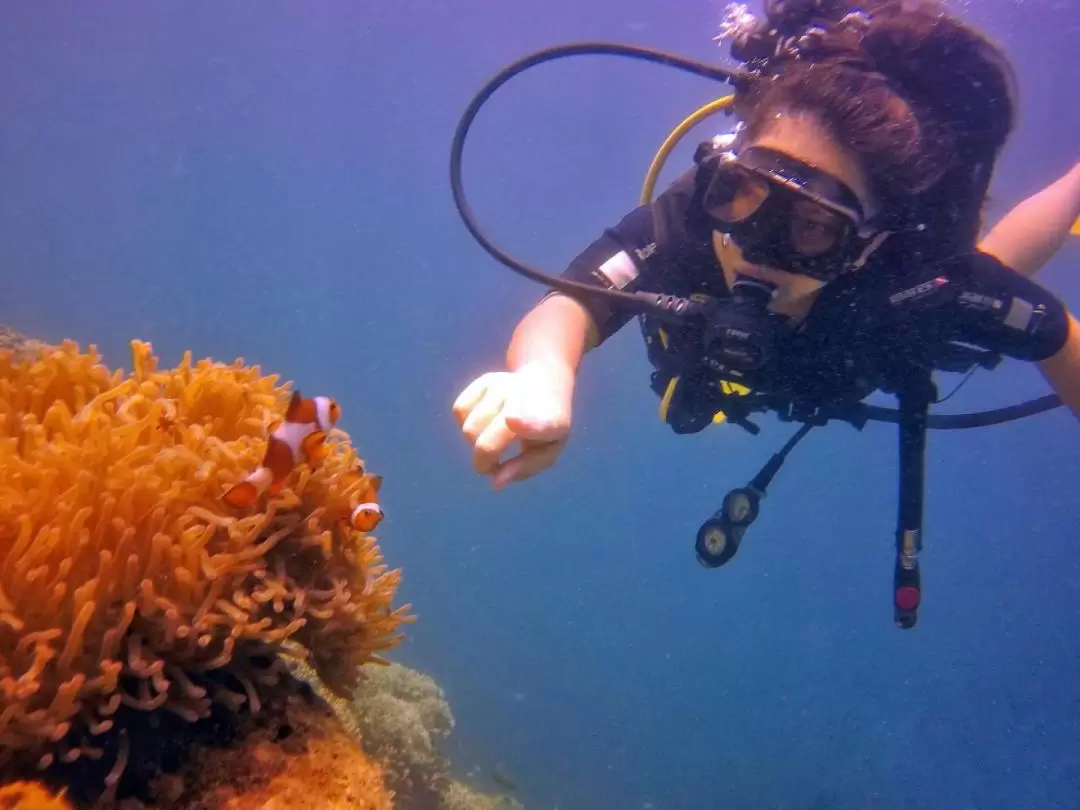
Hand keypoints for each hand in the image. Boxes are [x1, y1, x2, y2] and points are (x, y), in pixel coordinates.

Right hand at [452, 361, 572, 489]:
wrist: (546, 384)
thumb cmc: (546, 429)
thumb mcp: (546, 452)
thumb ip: (523, 469)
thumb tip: (495, 482)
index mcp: (550, 422)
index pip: (536, 425)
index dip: (524, 425)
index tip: (511, 420)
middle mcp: (526, 399)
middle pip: (487, 443)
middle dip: (482, 463)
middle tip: (491, 467)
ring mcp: (505, 386)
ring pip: (469, 429)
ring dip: (475, 444)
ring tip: (492, 442)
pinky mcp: (486, 380)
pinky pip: (460, 410)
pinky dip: (465, 423)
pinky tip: (484, 422)